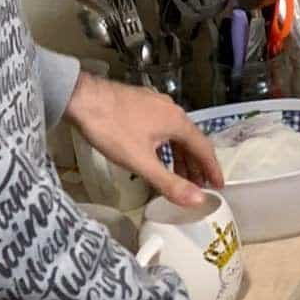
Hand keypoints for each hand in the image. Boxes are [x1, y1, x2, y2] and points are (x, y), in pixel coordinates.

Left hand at [65, 73, 221, 207]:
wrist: (81, 98)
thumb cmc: (112, 130)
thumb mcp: (141, 162)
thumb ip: (170, 183)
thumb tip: (199, 201)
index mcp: (177, 122)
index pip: (204, 148)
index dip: (212, 169)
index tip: (219, 186)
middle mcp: (171, 109)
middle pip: (191, 140)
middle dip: (195, 165)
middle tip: (197, 187)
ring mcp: (154, 103)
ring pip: (174, 133)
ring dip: (179, 155)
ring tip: (177, 176)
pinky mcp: (140, 103)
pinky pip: (162, 127)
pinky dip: (165, 145)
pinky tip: (155, 154)